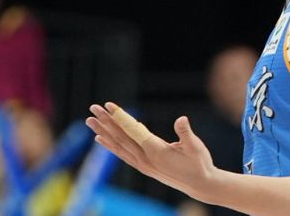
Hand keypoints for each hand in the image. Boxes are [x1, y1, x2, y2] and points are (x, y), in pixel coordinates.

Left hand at [85, 102, 215, 199]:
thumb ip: (186, 133)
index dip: (120, 117)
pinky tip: (101, 139)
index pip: (132, 130)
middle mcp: (144, 159)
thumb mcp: (195, 147)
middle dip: (106, 121)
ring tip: (90, 121)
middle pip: (120, 136)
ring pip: (118, 145)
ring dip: (103, 132)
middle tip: (93, 108)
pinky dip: (110, 145)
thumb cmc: (199, 163)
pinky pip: (122, 154)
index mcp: (155, 151)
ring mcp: (142, 164)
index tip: (108, 105)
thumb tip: (182, 119)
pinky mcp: (144, 167)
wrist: (200, 184)